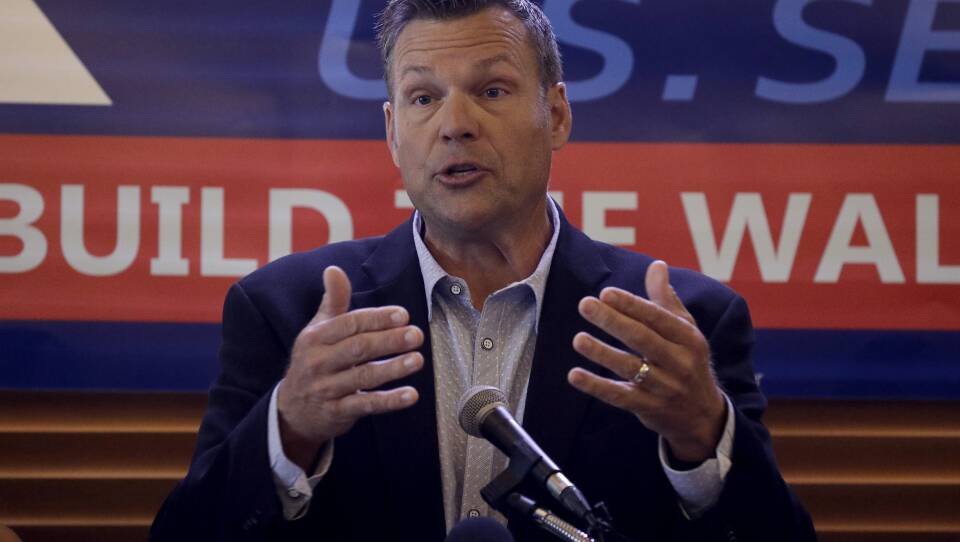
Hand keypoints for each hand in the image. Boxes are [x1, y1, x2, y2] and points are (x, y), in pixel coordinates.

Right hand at [277, 266, 424, 469]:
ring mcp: (326, 389)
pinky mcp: (337, 412)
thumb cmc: (314, 361)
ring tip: (418, 360)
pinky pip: (366, 405)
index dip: (377, 319)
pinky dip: (389, 401)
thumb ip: (333, 302)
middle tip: (416, 335)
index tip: (403, 315)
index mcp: (315, 338)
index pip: (349, 324)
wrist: (292, 410)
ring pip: (363, 377)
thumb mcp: (317, 331)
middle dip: (389, 340)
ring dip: (393, 368)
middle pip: (358, 348)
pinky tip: (411, 395)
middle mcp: (318, 362)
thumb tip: (333, 269)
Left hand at [568, 260, 725, 462]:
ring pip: (630, 368)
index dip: (631, 305)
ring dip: (602, 353)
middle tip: (585, 305)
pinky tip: (574, 375)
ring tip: (578, 339)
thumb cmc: (688, 361)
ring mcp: (665, 387)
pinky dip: (596, 386)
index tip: (606, 293)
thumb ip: (666, 300)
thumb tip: (657, 265)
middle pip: (642, 339)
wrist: (702, 415)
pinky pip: (619, 396)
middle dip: (613, 321)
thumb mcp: (685, 330)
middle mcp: (679, 362)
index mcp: (688, 338)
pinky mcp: (648, 408)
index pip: (657, 318)